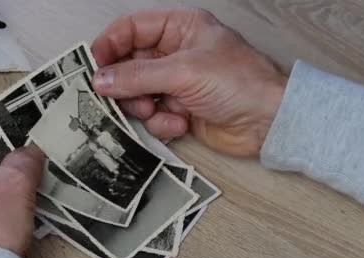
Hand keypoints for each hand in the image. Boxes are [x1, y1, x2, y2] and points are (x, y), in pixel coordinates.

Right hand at [91, 8, 287, 156]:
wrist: (270, 122)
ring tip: (157, 110)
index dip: (109, 45)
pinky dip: (161, 122)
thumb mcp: (184, 71)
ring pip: (136, 93)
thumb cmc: (241, 83)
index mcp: (179, 28)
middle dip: (124, 84)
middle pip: (128, 65)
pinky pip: (152, 115)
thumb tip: (100, 79)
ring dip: (143, 106)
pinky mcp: (179, 109)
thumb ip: (137, 75)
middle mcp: (175, 53)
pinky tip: (180, 122)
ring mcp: (176, 83)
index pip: (131, 29)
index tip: (93, 66)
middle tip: (117, 97)